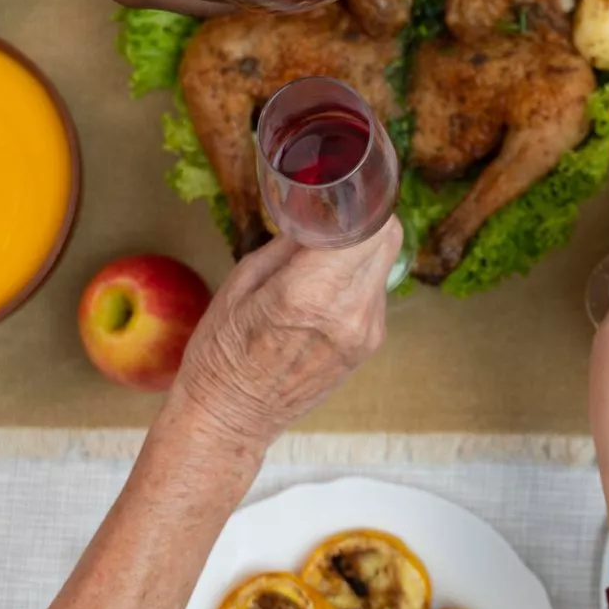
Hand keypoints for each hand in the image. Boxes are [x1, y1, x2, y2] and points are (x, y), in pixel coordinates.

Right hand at [172, 220, 400, 451]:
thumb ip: (291, 244)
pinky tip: (326, 285)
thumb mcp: (242, 281)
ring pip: (384, 264)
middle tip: (337, 210)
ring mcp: (364, 333)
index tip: (343, 190)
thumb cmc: (221, 352)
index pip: (368, 226)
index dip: (360, 202)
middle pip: (387, 240)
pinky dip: (358, 278)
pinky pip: (375, 293)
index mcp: (310, 292)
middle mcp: (349, 312)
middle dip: (366, 218)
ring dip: (363, 248)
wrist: (231, 418)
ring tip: (325, 251)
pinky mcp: (369, 347)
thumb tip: (321, 211)